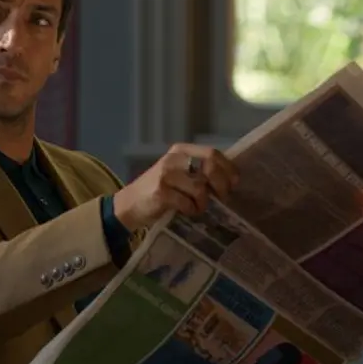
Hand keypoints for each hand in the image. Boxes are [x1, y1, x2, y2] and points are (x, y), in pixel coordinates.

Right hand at [113, 143, 238, 231]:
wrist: (129, 204)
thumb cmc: (160, 190)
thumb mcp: (179, 174)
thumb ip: (199, 172)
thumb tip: (230, 180)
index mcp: (181, 151)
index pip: (213, 153)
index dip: (228, 169)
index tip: (233, 184)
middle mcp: (174, 159)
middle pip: (211, 167)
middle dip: (221, 186)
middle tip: (220, 199)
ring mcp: (166, 175)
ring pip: (200, 188)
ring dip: (203, 203)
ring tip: (197, 208)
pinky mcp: (160, 192)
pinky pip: (187, 203)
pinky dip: (191, 210)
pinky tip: (185, 211)